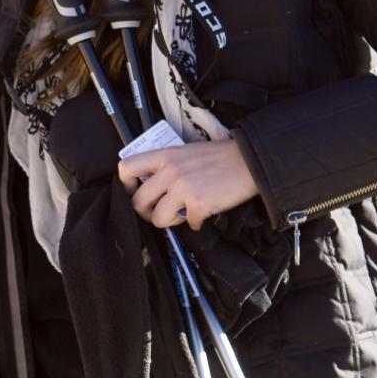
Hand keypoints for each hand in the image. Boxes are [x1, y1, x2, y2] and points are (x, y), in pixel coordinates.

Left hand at [117, 138, 258, 230]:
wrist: (250, 161)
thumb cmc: (220, 158)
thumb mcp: (186, 152)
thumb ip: (166, 165)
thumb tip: (151, 187)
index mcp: (165, 155)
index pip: (126, 168)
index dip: (126, 186)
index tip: (135, 192)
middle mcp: (170, 171)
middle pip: (138, 202)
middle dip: (147, 212)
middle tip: (160, 211)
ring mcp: (183, 188)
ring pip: (158, 219)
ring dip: (171, 220)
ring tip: (185, 212)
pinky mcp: (198, 204)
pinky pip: (188, 224)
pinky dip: (197, 223)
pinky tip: (205, 212)